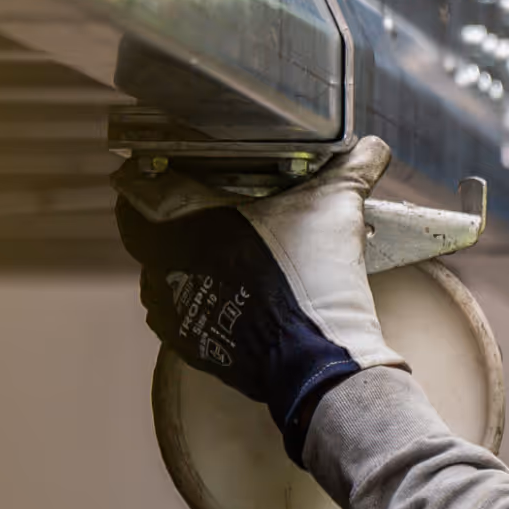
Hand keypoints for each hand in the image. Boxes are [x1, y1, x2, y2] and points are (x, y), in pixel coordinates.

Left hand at [114, 138, 406, 463]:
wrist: (316, 361)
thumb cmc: (312, 281)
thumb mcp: (336, 208)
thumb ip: (351, 169)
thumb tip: (373, 148)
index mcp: (187, 228)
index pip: (135, 196)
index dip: (144, 178)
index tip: (157, 171)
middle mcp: (169, 270)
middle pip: (145, 237)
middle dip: (167, 221)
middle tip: (197, 209)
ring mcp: (178, 313)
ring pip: (160, 277)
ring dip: (179, 263)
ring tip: (215, 253)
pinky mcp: (193, 346)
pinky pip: (179, 315)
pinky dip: (196, 300)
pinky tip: (228, 293)